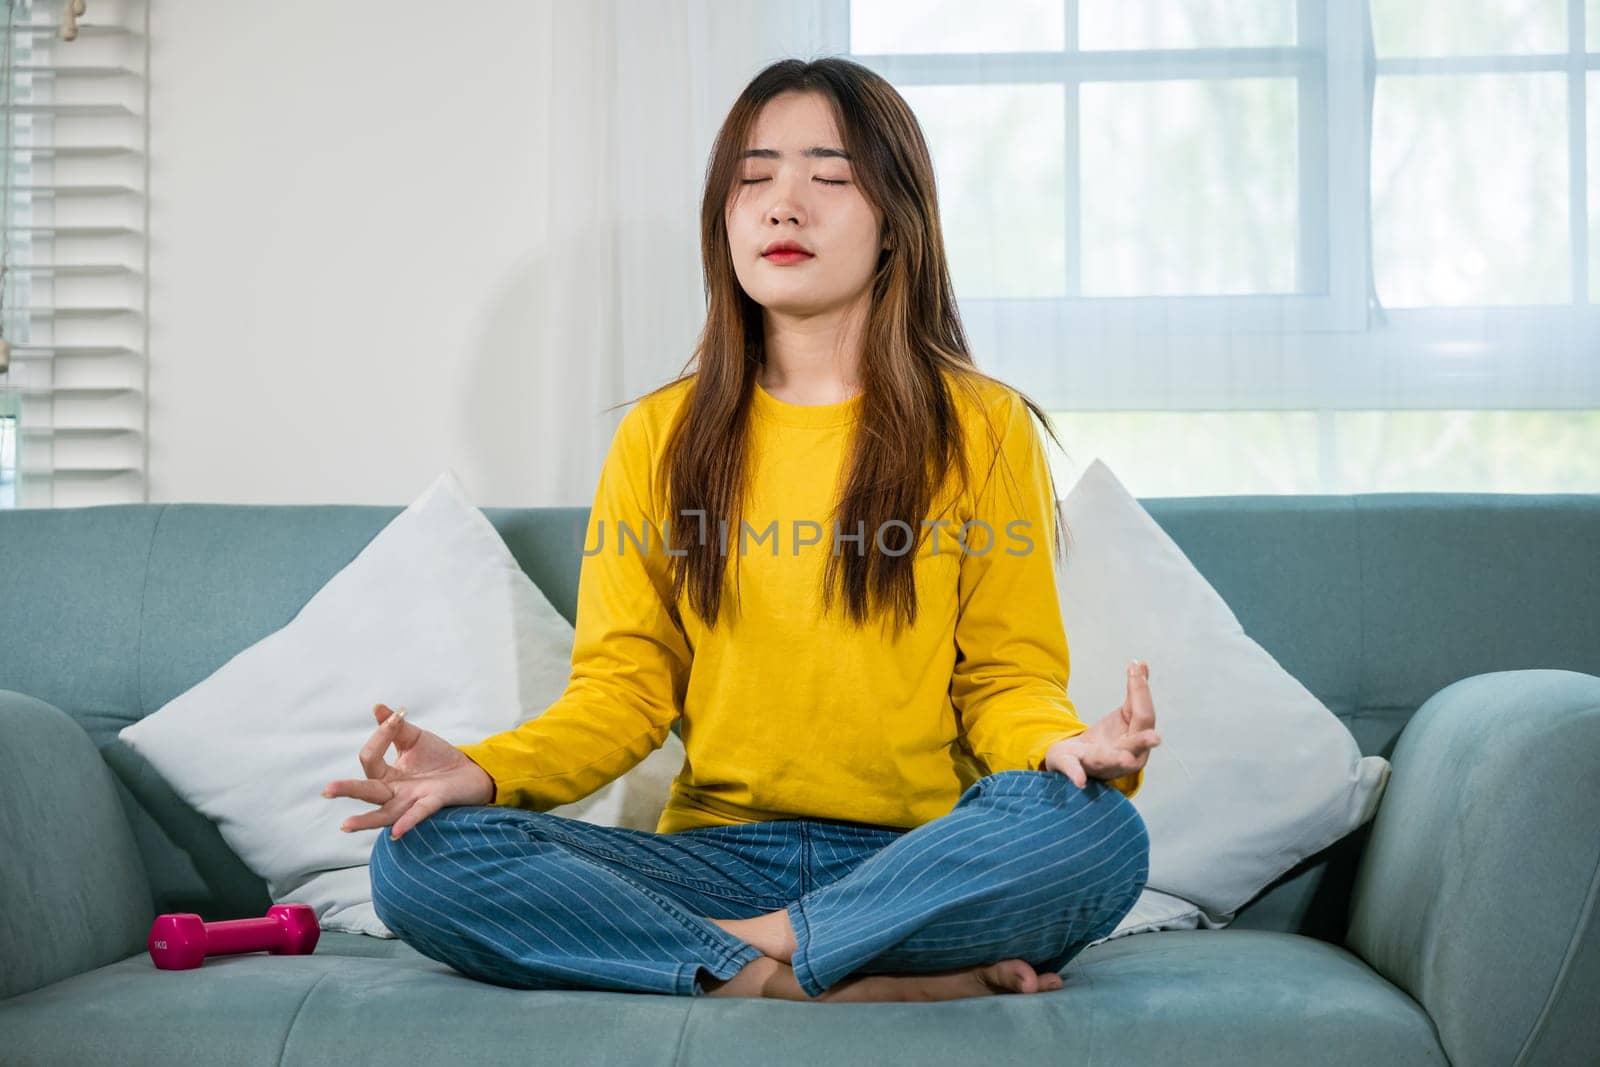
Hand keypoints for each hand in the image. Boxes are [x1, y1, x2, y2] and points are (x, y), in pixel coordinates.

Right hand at [322, 703, 495, 839]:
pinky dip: (408, 821)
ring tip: (345, 826)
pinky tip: (397, 832)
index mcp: (387, 775)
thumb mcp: (415, 739)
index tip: (395, 719)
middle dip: (347, 790)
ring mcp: (412, 799)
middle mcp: (395, 791)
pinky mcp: (433, 802)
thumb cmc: (438, 758)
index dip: (380, 736)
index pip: (370, 759)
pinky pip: (418, 814)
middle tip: (327, 790)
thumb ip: (395, 727)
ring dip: (366, 820)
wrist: (470, 770)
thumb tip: (377, 708)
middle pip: (367, 792)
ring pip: (385, 813)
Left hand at [1043, 659, 1161, 788]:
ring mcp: (1101, 763)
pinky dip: (1077, 776)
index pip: (1143, 715)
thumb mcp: (1124, 714)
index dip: (1140, 691)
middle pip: (1135, 744)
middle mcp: (1124, 754)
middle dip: (1144, 741)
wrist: (1079, 760)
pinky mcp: (1078, 767)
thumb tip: (1141, 664)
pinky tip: (1079, 782)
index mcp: (1137, 738)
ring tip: (1125, 760)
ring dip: (1118, 760)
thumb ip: (1135, 692)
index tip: (1135, 668)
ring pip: (1110, 761)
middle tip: (1155, 738)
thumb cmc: (1108, 738)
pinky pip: (1077, 772)